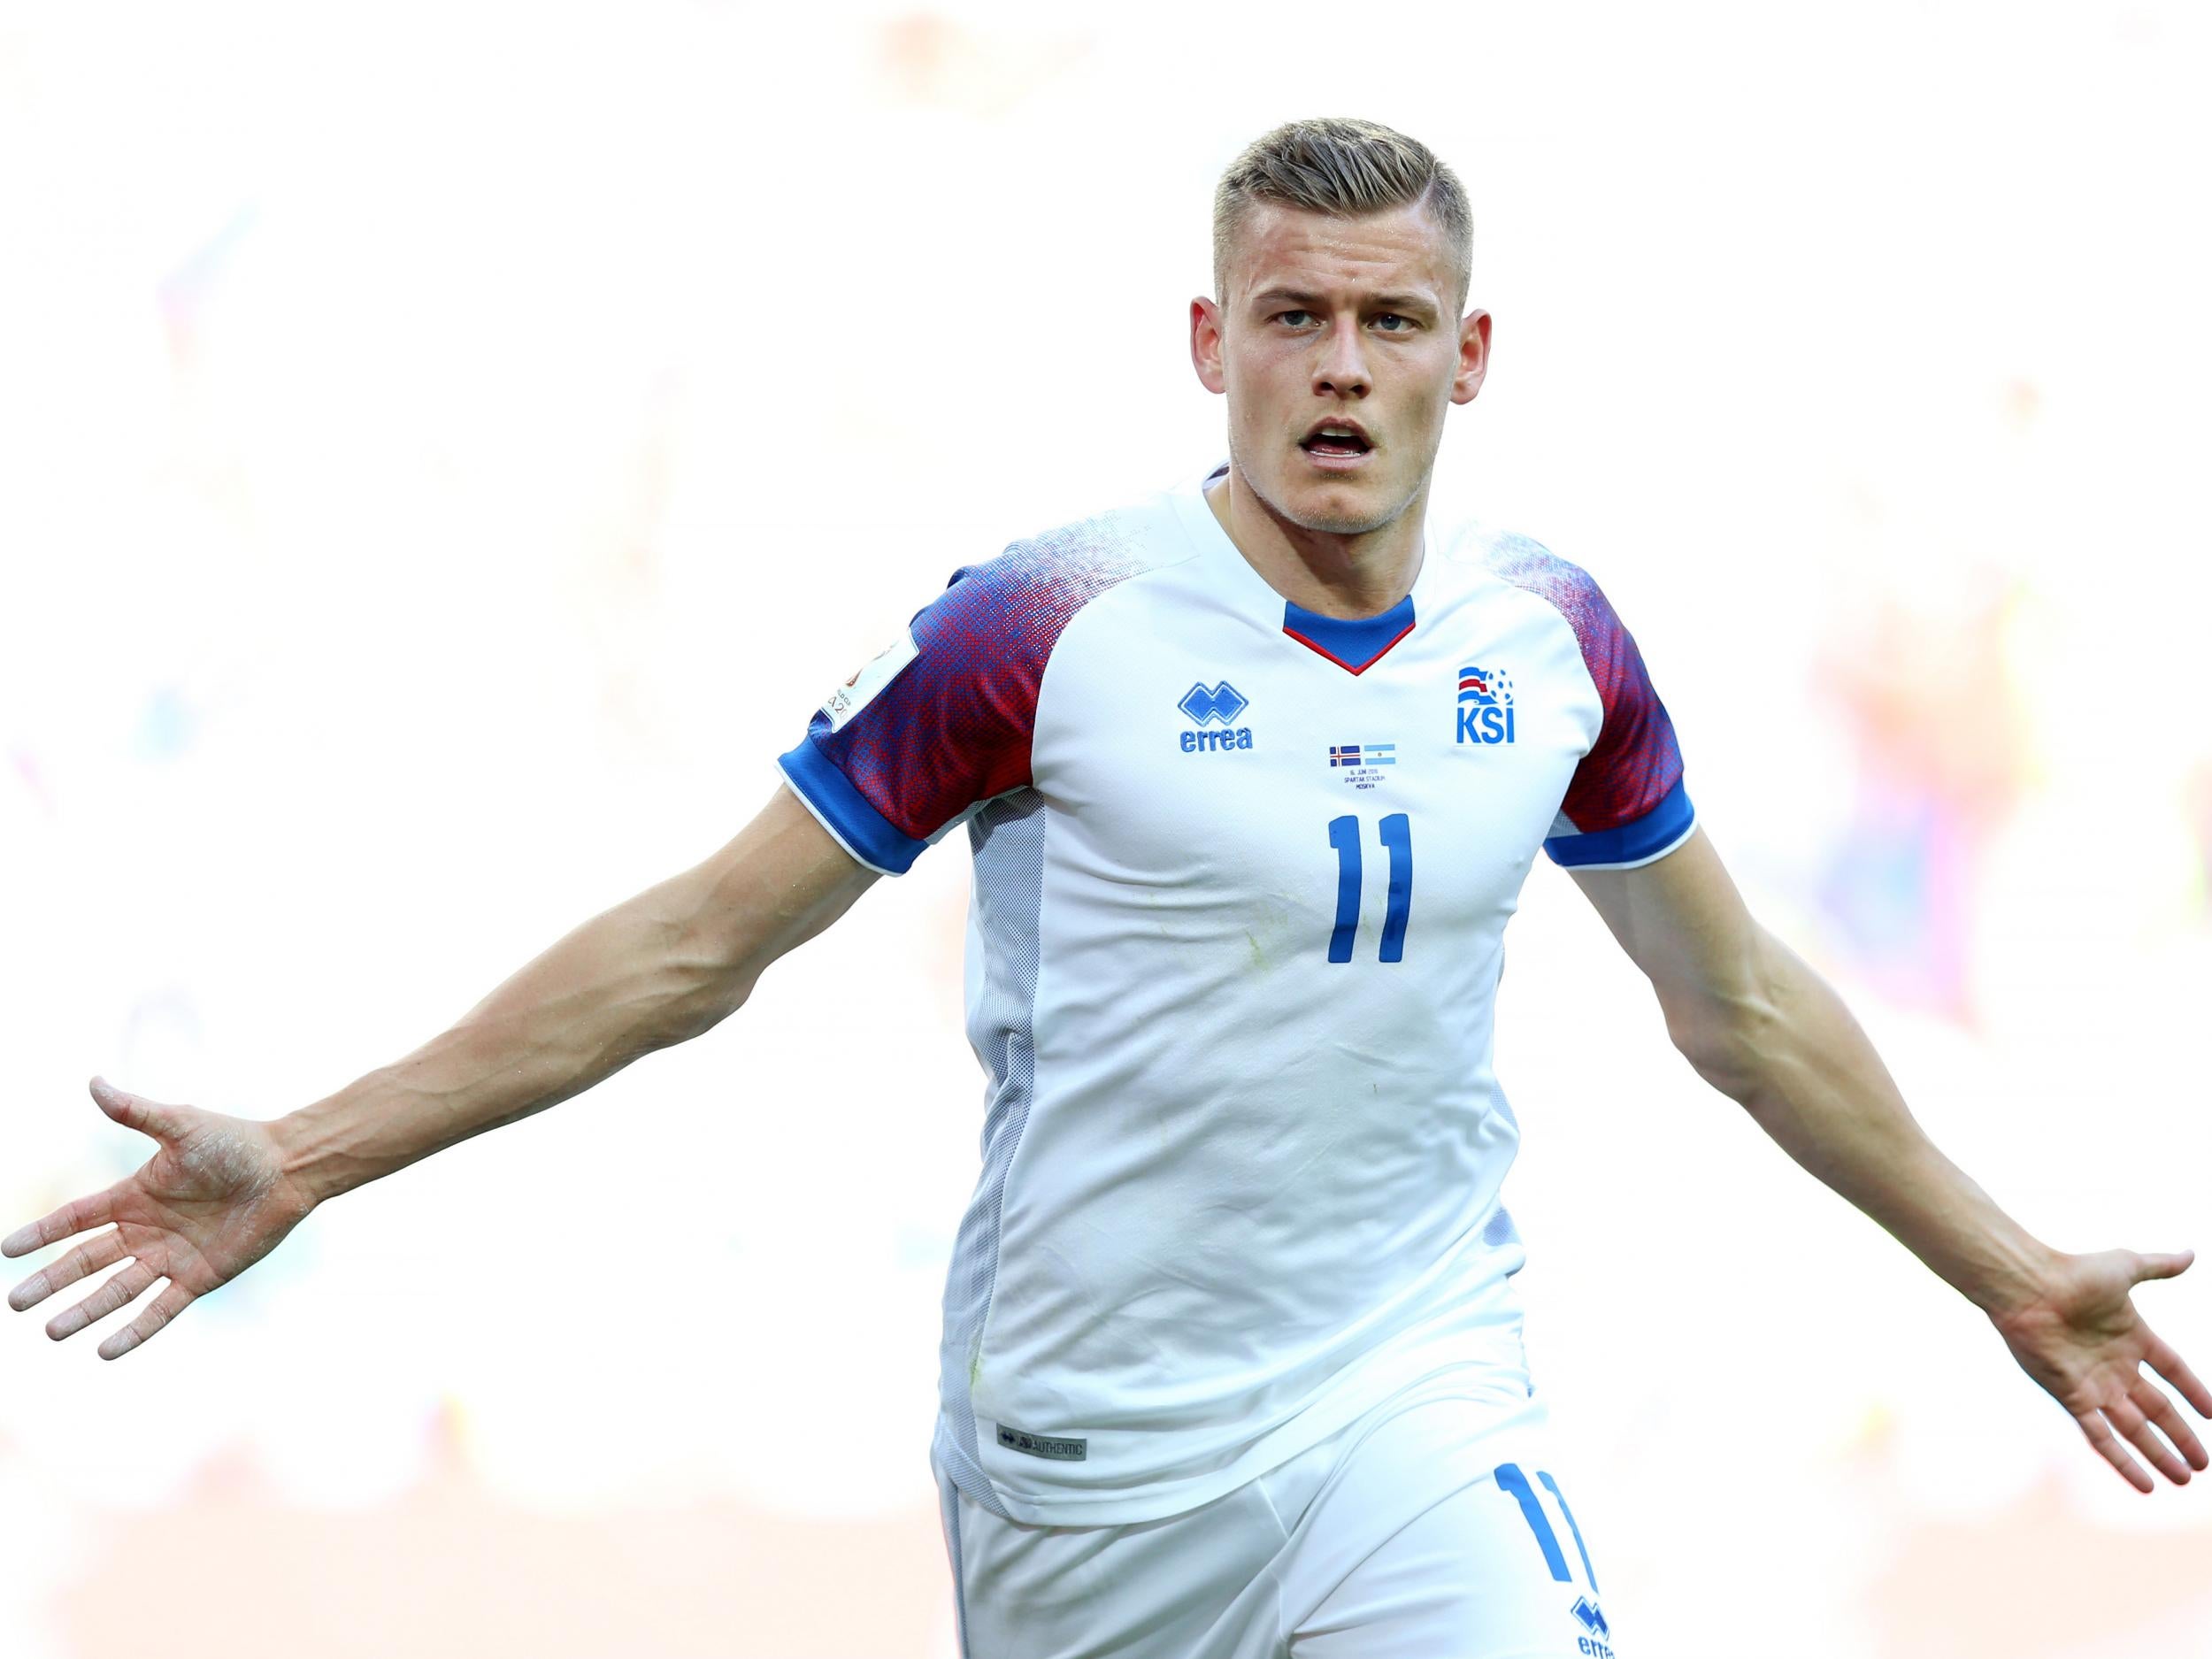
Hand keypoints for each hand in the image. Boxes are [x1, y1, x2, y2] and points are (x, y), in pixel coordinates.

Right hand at [4, 1077, 318, 1358]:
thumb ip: (135, 1113)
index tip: (7, 1249)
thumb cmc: (235, 1142)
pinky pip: (161, 1309)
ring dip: (85, 1311)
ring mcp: (170, 1257)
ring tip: (52, 1331)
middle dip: (52, 1282)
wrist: (288, 1167)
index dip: (43, 1233)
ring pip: (117, 1290)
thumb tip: (92, 1081)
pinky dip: (135, 1331)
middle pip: (87, 1261)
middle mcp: (146, 1231)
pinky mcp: (199, 1277)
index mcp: (134, 1196)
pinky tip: (106, 1351)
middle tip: (15, 1303)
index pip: (76, 1219)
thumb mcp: (180, 1125)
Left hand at [1990, 1247, 2211, 1491]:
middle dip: (2180, 1436)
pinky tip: (2144, 1484)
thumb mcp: (2125, 1266)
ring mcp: (2094, 1383)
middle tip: (2203, 1464)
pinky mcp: (2072, 1396)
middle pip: (2156, 1409)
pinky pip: (2101, 1436)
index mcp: (2131, 1336)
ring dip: (2158, 1455)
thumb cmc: (2072, 1272)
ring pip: (2134, 1429)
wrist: (2027, 1285)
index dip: (2193, 1391)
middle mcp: (2115, 1364)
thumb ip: (2158, 1265)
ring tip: (2184, 1479)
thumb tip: (2191, 1255)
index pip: (2172, 1370)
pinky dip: (2123, 1461)